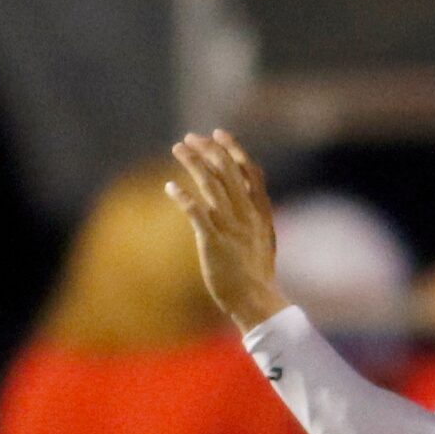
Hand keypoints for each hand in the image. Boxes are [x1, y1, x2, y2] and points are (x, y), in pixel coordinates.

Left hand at [163, 131, 288, 330]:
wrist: (256, 300)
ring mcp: (231, 227)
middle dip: (209, 151)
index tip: (218, 134)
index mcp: (261, 213)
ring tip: (177, 148)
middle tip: (190, 138)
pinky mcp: (214, 241)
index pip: (249, 172)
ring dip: (193, 164)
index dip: (234, 150)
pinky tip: (170, 187)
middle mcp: (247, 215)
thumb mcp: (264, 238)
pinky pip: (196, 214)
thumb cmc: (256, 273)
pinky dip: (183, 198)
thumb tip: (248, 195)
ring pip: (211, 186)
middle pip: (228, 172)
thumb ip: (256, 214)